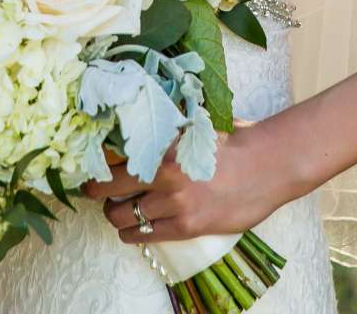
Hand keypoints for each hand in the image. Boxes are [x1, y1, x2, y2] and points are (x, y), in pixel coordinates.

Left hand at [78, 121, 300, 243]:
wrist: (267, 165)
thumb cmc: (232, 142)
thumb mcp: (193, 127)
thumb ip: (165, 129)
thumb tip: (134, 122)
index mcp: (163, 143)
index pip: (112, 157)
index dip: (96, 164)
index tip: (89, 167)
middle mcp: (164, 172)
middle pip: (109, 188)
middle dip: (96, 192)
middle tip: (94, 191)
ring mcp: (176, 201)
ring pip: (123, 216)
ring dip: (114, 215)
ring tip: (115, 211)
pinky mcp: (187, 225)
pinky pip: (145, 234)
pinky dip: (132, 234)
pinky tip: (130, 230)